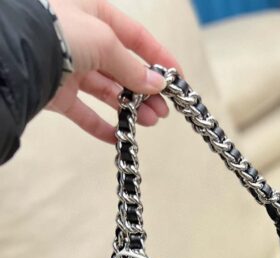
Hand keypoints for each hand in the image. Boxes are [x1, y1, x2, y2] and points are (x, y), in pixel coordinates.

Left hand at [47, 0, 181, 142]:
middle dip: (145, 90)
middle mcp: (82, 39)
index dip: (158, 57)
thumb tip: (157, 85)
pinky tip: (119, 138)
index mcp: (94, 14)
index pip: (135, 36)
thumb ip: (133, 67)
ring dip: (131, 107)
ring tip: (149, 122)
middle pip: (122, 68)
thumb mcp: (105, 42)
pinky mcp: (57, 93)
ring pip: (107, 91)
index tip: (177, 79)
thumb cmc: (59, 32)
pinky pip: (85, 113)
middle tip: (163, 110)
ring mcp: (69, 67)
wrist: (18, 54)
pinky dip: (102, 126)